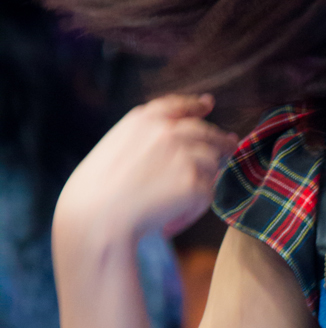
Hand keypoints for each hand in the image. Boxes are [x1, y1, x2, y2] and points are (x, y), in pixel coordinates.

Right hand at [54, 94, 238, 246]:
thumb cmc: (94, 193)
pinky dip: (192, 212)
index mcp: (144, 120)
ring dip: (200, 183)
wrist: (94, 218)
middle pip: (206, 132)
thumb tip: (174, 145)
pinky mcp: (194, 182)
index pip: (178, 106)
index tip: (207, 104)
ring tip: (174, 206)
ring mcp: (184, 154)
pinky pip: (207, 195)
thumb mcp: (114, 150)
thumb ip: (143, 140)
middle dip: (220, 140)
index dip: (195, 105)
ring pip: (211, 165)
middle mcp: (168, 131)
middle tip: (229, 146)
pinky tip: (169, 224)